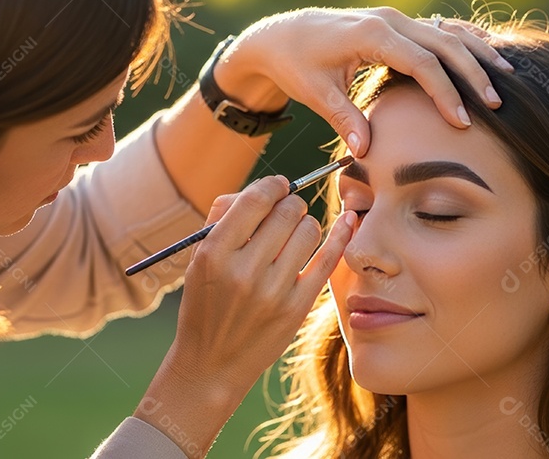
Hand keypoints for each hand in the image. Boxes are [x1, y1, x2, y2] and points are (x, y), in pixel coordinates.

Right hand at [134, 176, 354, 455]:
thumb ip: (225, 216)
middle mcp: (244, 270)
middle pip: (288, 211)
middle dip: (291, 203)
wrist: (212, 364)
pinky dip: (340, 235)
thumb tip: (266, 189)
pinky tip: (348, 221)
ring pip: (310, 230)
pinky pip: (328, 260)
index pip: (256, 200)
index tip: (278, 186)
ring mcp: (273, 291)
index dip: (273, 185)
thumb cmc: (206, 302)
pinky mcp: (296, 308)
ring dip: (306, 223)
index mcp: (215, 253)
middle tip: (286, 211)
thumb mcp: (199, 259)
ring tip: (294, 235)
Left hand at [212, 7, 512, 156]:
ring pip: (446, 33)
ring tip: (506, 77)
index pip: (422, 64)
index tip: (462, 123)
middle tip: (496, 104)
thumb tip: (365, 152)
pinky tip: (488, 51)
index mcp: (372, 35)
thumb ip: (343, 118)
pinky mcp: (395, 23)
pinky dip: (463, 40)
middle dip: (472, 74)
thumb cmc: (296, 64)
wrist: (281, 36)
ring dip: (476, 54)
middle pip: (444, 45)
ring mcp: (394, 18)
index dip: (445, 94)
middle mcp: (388, 20)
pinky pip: (437, 28)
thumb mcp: (315, 93)